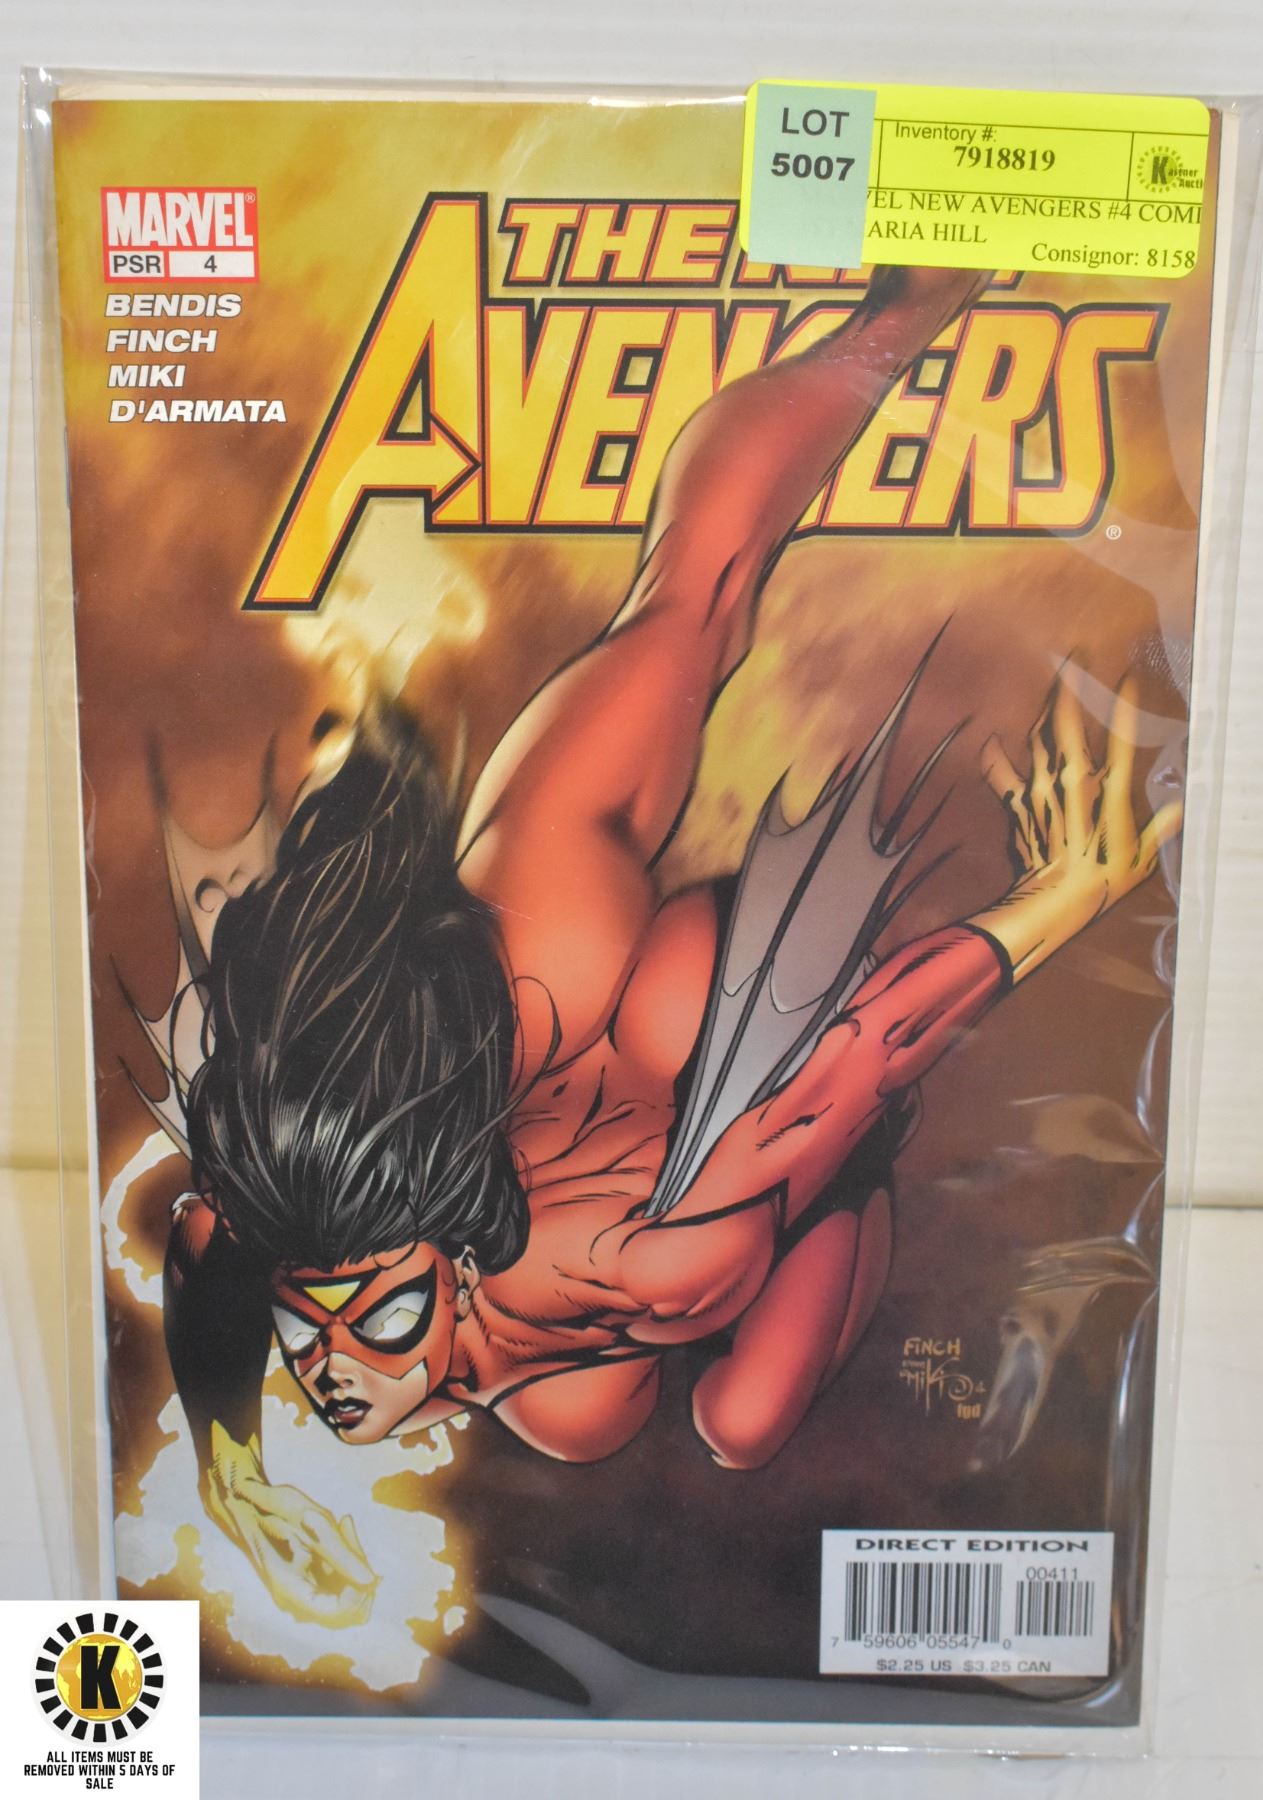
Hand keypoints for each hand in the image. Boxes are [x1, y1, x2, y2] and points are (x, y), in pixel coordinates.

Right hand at [204, 1422, 377, 1627]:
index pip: (336, 1612)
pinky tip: (342, 1525)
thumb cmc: (270, 1507)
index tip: (361, 1561)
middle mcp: (298, 1599)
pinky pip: (343, 1577)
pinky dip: (349, 1554)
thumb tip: (371, 1579)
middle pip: (348, 1609)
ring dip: (356, 1560)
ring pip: (350, 1592)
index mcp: (290, 1592)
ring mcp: (306, 1590)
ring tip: (345, 1525)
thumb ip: (340, 1553)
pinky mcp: (313, 1578)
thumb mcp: (308, 1521)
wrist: (244, 1502)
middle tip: (348, 1531)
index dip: (358, 1592)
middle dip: (360, 1574)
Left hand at [970, 673, 1182, 982]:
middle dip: (1071, 686)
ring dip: (1044, 714)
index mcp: (1110, 788)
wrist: (1054, 901)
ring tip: (1050, 692)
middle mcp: (1074, 780)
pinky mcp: (1019, 803)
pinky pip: (1001, 773)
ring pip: (1038, 738)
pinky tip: (991, 741)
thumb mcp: (1143, 854)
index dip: (1126, 703)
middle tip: (1073, 655)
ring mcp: (1042, 788)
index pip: (1123, 735)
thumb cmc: (1103, 880)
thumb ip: (1160, 827)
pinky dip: (994, 757)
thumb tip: (1178, 810)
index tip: (1129, 675)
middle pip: (1069, 722)